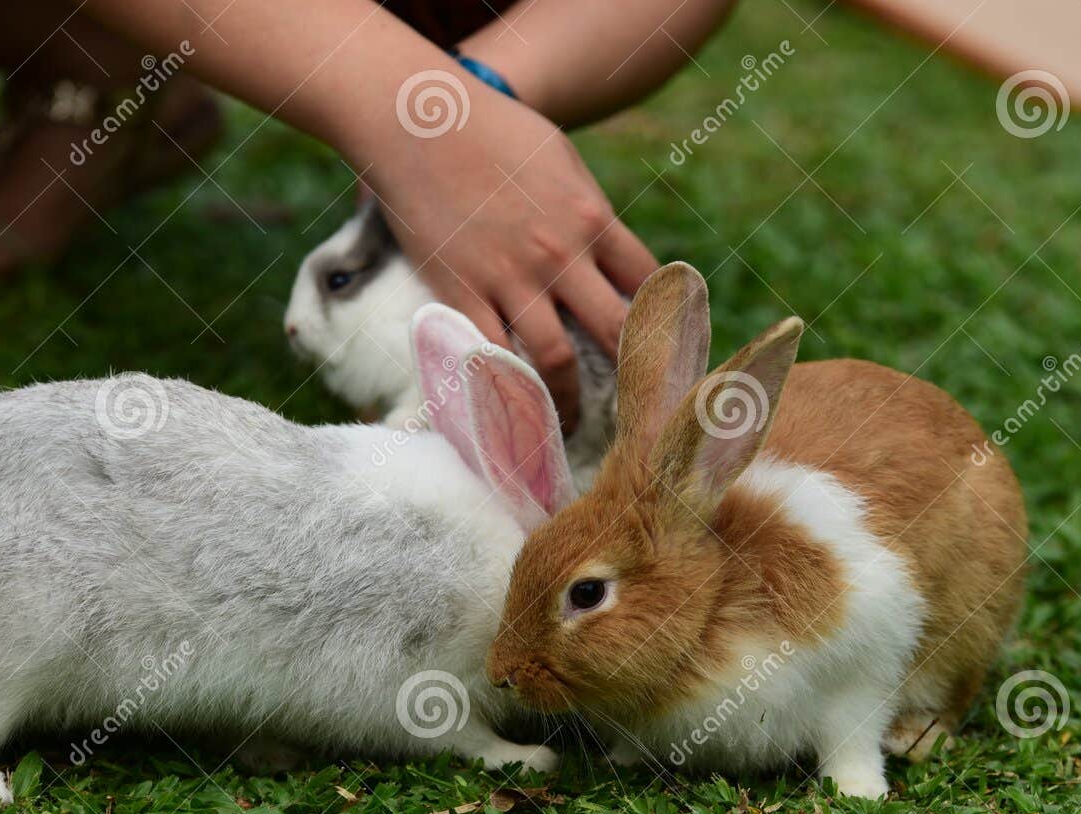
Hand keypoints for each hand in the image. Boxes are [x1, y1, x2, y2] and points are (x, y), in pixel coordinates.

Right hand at [368, 95, 656, 429]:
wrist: (418, 120)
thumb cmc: (491, 129)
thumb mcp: (559, 158)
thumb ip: (586, 208)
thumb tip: (605, 247)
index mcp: (592, 218)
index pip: (646, 283)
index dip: (659, 320)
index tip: (662, 350)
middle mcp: (560, 255)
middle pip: (614, 331)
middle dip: (633, 375)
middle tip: (635, 409)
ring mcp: (510, 278)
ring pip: (556, 360)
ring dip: (569, 401)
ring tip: (571, 425)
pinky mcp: (461, 291)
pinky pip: (492, 356)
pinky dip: (506, 389)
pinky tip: (513, 411)